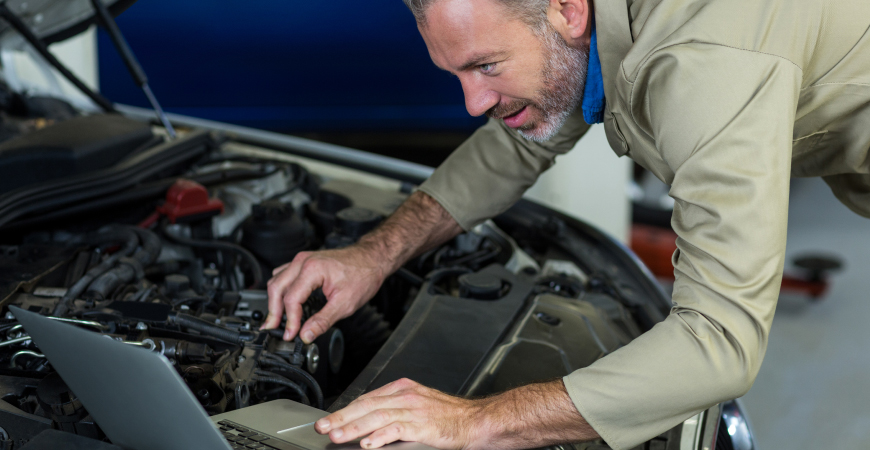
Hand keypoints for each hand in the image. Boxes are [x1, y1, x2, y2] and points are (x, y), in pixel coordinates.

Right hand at [263, 245, 386, 342]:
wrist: (372, 259)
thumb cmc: (363, 275)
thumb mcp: (345, 304)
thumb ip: (322, 321)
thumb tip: (305, 335)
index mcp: (312, 270)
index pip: (291, 299)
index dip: (290, 321)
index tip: (290, 335)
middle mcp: (303, 261)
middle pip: (276, 288)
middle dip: (274, 312)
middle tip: (274, 330)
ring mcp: (302, 259)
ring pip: (277, 281)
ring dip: (275, 301)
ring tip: (277, 320)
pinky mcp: (304, 262)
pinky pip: (284, 275)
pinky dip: (281, 291)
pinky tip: (285, 303)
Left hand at [315, 378, 598, 449]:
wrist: (482, 421)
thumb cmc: (454, 419)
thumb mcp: (421, 409)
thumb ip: (397, 415)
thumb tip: (371, 429)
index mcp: (404, 389)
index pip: (368, 398)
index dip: (347, 409)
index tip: (330, 419)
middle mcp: (406, 395)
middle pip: (366, 405)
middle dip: (342, 417)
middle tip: (323, 428)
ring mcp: (414, 409)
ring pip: (375, 416)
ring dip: (353, 428)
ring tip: (336, 436)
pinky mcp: (423, 424)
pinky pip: (396, 429)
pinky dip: (379, 436)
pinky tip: (367, 444)